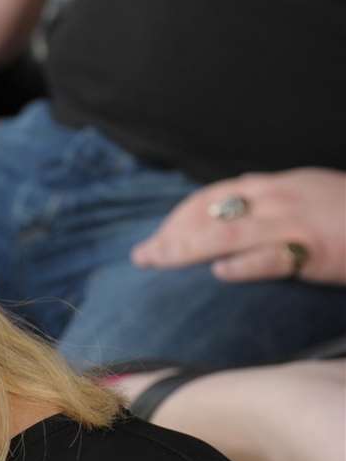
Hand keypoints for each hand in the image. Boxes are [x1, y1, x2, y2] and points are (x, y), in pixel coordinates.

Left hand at [132, 169, 345, 285]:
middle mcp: (280, 199)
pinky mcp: (318, 249)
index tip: (157, 237)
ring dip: (186, 248)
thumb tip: (230, 221)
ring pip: (229, 233)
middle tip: (143, 256)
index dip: (178, 217)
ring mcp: (297, 223)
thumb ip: (270, 206)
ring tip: (159, 262)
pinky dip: (244, 265)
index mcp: (277, 186)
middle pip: (210, 213)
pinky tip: (219, 274)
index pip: (212, 197)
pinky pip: (274, 258)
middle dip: (171, 234)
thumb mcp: (307, 197)